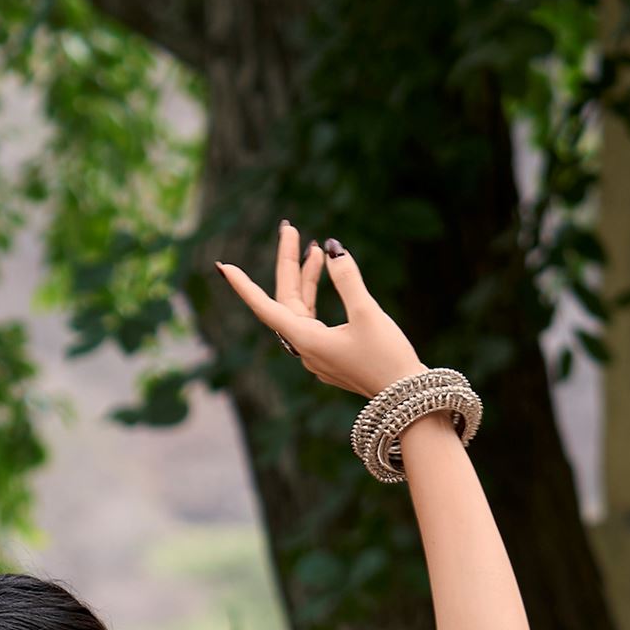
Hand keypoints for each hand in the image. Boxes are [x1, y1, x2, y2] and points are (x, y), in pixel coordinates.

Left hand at [216, 223, 418, 400]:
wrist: (406, 400)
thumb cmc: (388, 358)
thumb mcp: (368, 313)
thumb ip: (347, 278)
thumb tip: (333, 248)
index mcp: (306, 341)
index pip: (266, 307)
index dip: (243, 286)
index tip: (223, 267)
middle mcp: (306, 350)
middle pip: (286, 301)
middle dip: (289, 264)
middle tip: (290, 228)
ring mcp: (318, 355)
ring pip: (301, 310)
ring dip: (306, 278)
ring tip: (316, 249)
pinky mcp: (331, 356)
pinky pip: (314, 321)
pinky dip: (317, 297)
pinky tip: (326, 277)